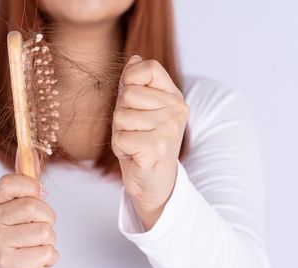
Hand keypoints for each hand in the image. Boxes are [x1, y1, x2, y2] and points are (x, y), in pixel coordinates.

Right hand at [0, 150, 57, 267]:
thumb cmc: (23, 237)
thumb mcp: (23, 207)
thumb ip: (27, 180)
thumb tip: (31, 150)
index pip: (11, 181)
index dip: (32, 187)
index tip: (37, 196)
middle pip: (33, 206)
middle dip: (48, 217)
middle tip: (40, 227)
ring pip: (44, 231)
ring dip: (50, 240)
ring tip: (37, 246)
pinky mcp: (9, 265)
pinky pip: (47, 252)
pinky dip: (50, 258)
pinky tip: (38, 261)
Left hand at [112, 55, 188, 229]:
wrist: (153, 181)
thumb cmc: (143, 142)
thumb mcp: (140, 110)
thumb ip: (136, 84)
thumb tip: (134, 57)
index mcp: (174, 97)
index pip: (148, 68)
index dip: (129, 80)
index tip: (132, 102)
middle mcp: (177, 109)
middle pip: (128, 93)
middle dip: (121, 114)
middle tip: (135, 131)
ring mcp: (169, 129)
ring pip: (121, 116)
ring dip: (120, 133)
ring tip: (135, 143)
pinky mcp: (157, 148)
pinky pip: (120, 137)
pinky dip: (120, 149)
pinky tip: (134, 155)